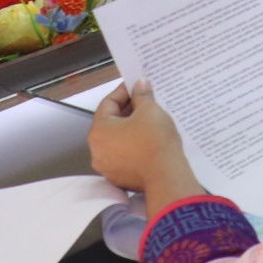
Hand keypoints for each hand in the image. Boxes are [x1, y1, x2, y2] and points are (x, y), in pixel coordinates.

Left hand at [87, 81, 203, 207]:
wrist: (166, 175)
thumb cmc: (154, 142)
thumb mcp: (150, 111)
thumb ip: (142, 95)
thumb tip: (140, 85)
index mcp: (99, 131)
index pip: (108, 103)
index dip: (124, 91)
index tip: (136, 86)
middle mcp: (97, 150)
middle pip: (110, 123)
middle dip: (128, 110)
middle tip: (145, 101)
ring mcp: (106, 166)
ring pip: (116, 141)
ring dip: (130, 129)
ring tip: (149, 121)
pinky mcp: (118, 177)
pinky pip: (123, 155)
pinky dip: (133, 146)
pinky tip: (148, 140)